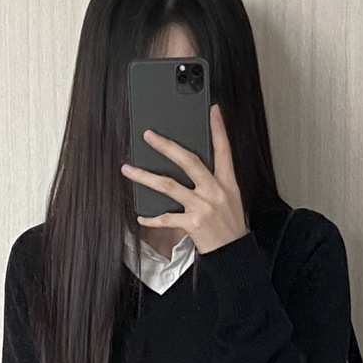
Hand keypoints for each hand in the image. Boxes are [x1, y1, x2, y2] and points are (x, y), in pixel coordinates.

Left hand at [120, 102, 247, 253]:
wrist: (234, 253)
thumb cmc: (230, 226)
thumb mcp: (231, 198)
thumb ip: (215, 180)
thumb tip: (192, 165)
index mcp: (227, 183)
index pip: (224, 150)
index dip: (219, 128)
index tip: (213, 109)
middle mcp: (214, 191)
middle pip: (188, 161)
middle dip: (166, 146)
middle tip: (149, 135)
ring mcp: (202, 207)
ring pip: (169, 186)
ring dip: (145, 177)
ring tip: (128, 169)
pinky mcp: (192, 223)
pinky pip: (166, 218)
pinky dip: (152, 218)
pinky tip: (141, 215)